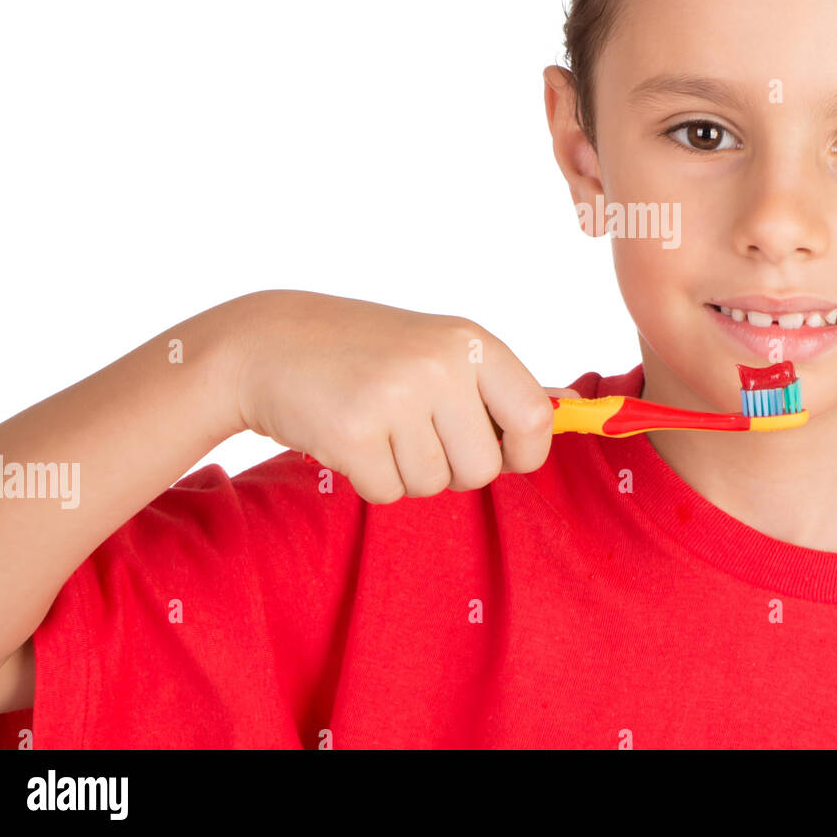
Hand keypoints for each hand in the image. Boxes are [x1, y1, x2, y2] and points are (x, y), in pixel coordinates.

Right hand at [232, 290, 579, 502]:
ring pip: (434, 485)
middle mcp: (439, 366)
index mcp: (471, 343)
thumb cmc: (368, 353)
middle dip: (453, 468)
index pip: (534, 417)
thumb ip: (500, 385)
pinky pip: (388, 493)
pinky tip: (350, 438)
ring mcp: (395, 397)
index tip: (503, 453)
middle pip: (483, 468)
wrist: (268, 344)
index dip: (524, 451)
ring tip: (378, 426)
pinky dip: (369, 479)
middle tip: (415, 432)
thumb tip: (568, 405)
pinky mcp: (353, 432)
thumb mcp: (439, 350)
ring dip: (406, 471)